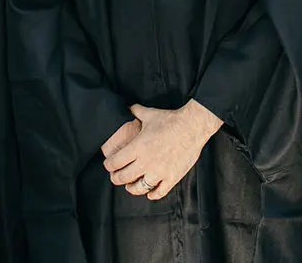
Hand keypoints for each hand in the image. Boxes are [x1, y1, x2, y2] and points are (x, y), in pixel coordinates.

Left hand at [104, 100, 223, 199]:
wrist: (193, 126)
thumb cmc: (171, 120)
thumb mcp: (150, 114)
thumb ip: (136, 111)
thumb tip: (128, 106)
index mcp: (138, 147)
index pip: (116, 162)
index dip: (109, 165)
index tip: (108, 165)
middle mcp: (146, 162)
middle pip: (124, 177)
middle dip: (116, 178)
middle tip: (115, 177)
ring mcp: (159, 171)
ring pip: (139, 189)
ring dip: (132, 189)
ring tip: (130, 187)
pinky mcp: (172, 177)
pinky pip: (159, 192)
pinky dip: (153, 195)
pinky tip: (150, 194)